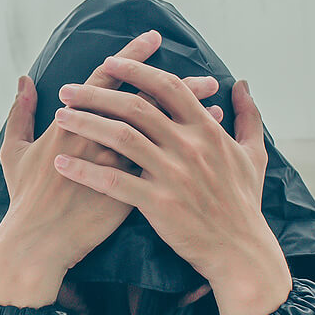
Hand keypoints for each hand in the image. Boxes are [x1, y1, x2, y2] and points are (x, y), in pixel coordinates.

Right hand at [0, 30, 220, 306]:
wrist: (39, 243)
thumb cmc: (26, 199)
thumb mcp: (15, 152)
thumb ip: (20, 113)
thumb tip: (23, 80)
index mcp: (71, 123)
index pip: (106, 79)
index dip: (131, 56)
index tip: (155, 38)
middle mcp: (99, 139)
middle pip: (145, 101)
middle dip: (178, 86)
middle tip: (205, 78)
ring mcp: (117, 165)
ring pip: (161, 129)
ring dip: (191, 115)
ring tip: (216, 107)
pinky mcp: (131, 190)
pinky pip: (168, 160)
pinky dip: (188, 146)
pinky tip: (208, 138)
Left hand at [50, 56, 292, 314]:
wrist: (240, 251)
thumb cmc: (244, 204)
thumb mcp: (254, 155)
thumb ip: (248, 116)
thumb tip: (240, 83)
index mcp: (207, 131)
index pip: (168, 87)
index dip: (137, 71)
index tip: (110, 62)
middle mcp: (189, 147)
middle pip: (136, 107)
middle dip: (98, 94)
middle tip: (68, 90)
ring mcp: (173, 174)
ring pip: (120, 138)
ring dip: (86, 124)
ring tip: (60, 118)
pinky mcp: (159, 203)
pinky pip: (113, 181)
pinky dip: (85, 170)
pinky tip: (61, 164)